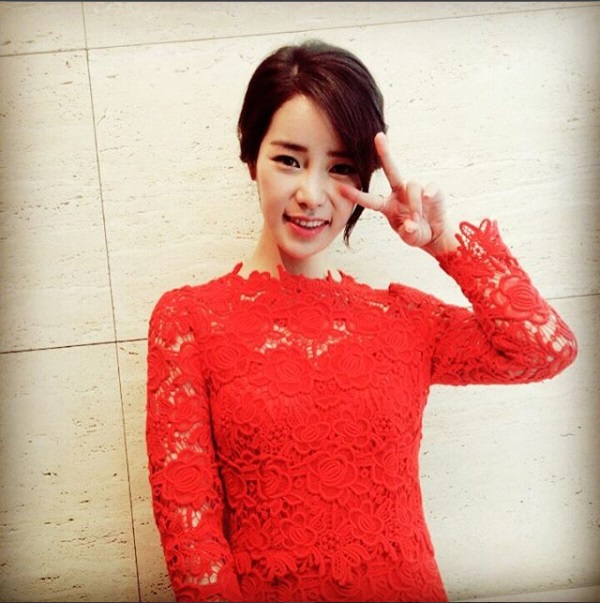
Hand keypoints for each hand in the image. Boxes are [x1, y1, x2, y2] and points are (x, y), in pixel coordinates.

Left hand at [338, 132, 457, 255]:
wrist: (435, 233)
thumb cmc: (416, 233)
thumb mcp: (410, 237)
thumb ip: (409, 233)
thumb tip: (411, 225)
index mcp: (387, 206)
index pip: (370, 200)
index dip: (356, 195)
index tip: (341, 188)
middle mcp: (399, 193)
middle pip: (391, 170)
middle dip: (384, 153)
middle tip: (378, 136)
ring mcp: (415, 190)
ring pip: (412, 186)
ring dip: (415, 205)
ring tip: (417, 219)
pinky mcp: (431, 190)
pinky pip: (429, 189)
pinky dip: (429, 196)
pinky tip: (429, 202)